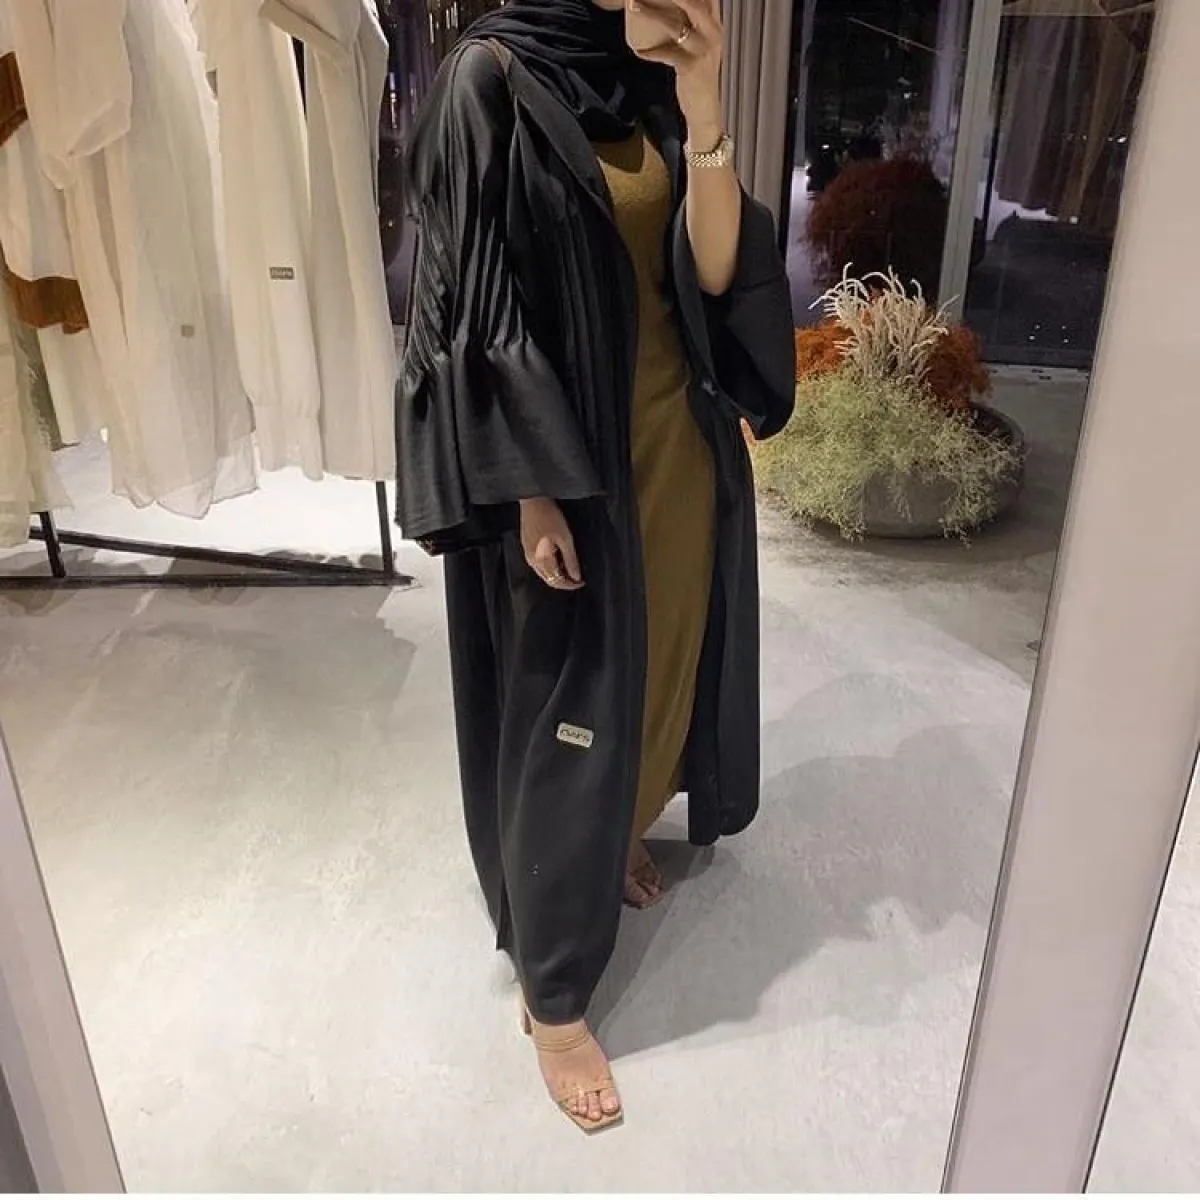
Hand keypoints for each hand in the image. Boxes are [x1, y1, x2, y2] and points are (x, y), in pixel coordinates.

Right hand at [520, 498, 583, 590]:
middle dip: (564, 582)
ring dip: (557, 575)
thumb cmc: (550, 517)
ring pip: (543, 573)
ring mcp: (527, 554)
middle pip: (549, 580)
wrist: (533, 501)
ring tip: (569, 569)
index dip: (570, 585)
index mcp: (542, 560)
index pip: (557, 581)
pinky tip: (557, 559)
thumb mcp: (565, 539)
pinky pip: (538, 565)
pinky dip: (550, 567)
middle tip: (577, 578)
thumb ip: (570, 560)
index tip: (581, 582)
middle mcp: (532, 561)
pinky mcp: (526, 547)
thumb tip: (576, 577)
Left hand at [625, 0, 723, 147]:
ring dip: (651, 13)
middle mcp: (712, 34)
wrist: (705, 109)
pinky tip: (639, 49)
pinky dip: (650, 51)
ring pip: (675, 25)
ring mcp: (702, 50)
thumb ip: (693, 27)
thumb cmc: (699, 76)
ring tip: (633, 4)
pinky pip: (666, 53)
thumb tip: (670, 11)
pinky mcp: (691, 67)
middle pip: (693, 3)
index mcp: (715, 25)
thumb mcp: (701, 47)